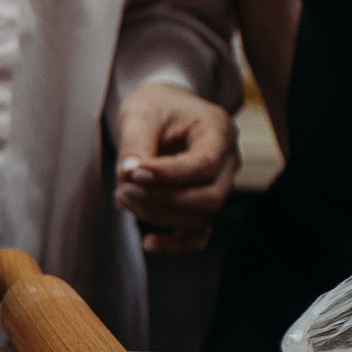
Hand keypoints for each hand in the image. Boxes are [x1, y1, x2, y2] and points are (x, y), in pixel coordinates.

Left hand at [113, 83, 235, 255]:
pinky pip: (198, 235)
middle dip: (163, 200)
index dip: (168, 176)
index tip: (133, 174)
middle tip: (124, 190)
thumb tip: (126, 176)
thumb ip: (135, 143)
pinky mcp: (203, 204)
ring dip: (158, 215)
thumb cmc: (155, 106)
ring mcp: (220, 185)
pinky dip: (175, 245)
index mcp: (219, 130)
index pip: (204, 164)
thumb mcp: (141, 113)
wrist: (163, 109)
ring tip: (123, 196)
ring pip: (201, 218)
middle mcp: (228, 160)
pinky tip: (149, 243)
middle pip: (210, 198)